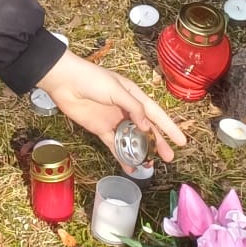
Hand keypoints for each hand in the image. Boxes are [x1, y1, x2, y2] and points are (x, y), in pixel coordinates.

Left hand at [36, 51, 187, 163]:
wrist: (64, 81)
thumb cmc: (92, 79)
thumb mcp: (116, 90)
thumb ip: (133, 108)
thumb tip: (146, 126)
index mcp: (134, 95)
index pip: (156, 114)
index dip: (169, 127)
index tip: (181, 141)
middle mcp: (126, 109)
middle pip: (146, 129)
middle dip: (158, 143)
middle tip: (170, 157)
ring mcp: (114, 120)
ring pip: (132, 139)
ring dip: (141, 152)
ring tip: (151, 165)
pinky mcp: (101, 130)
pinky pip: (115, 145)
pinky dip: (122, 156)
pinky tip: (130, 167)